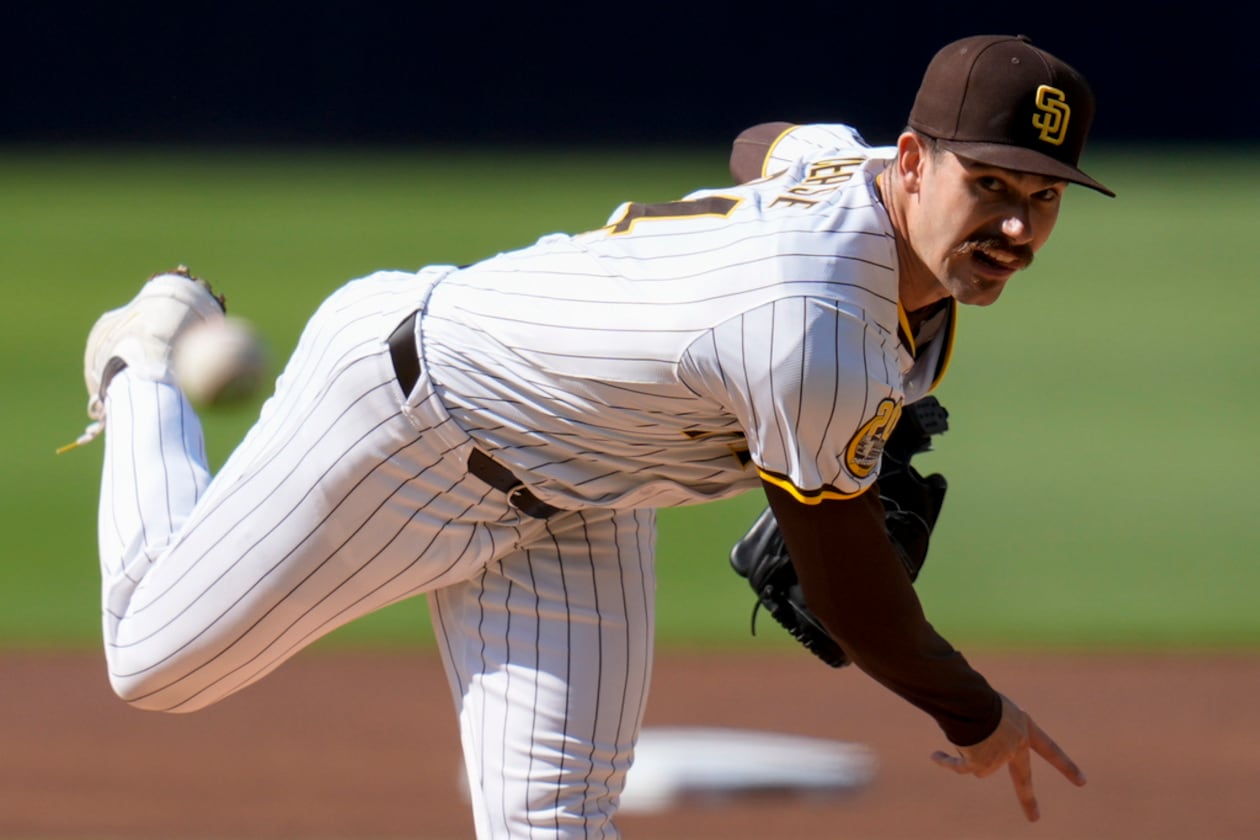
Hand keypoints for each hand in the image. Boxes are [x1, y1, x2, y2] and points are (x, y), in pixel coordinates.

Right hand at [931, 694, 1085, 820]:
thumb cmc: (981, 694)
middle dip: (1028, 800)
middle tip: (1034, 819)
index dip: (1066, 766)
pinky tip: (935, 756)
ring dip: (968, 746)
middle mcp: (1015, 749)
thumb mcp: (997, 703)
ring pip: (978, 762)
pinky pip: (959, 767)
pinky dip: (946, 761)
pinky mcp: (977, 764)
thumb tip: (974, 751)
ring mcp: (997, 760)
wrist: (973, 702)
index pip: (1051, 750)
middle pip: (1022, 780)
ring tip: (965, 724)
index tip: (1082, 782)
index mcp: (1026, 730)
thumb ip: (995, 725)